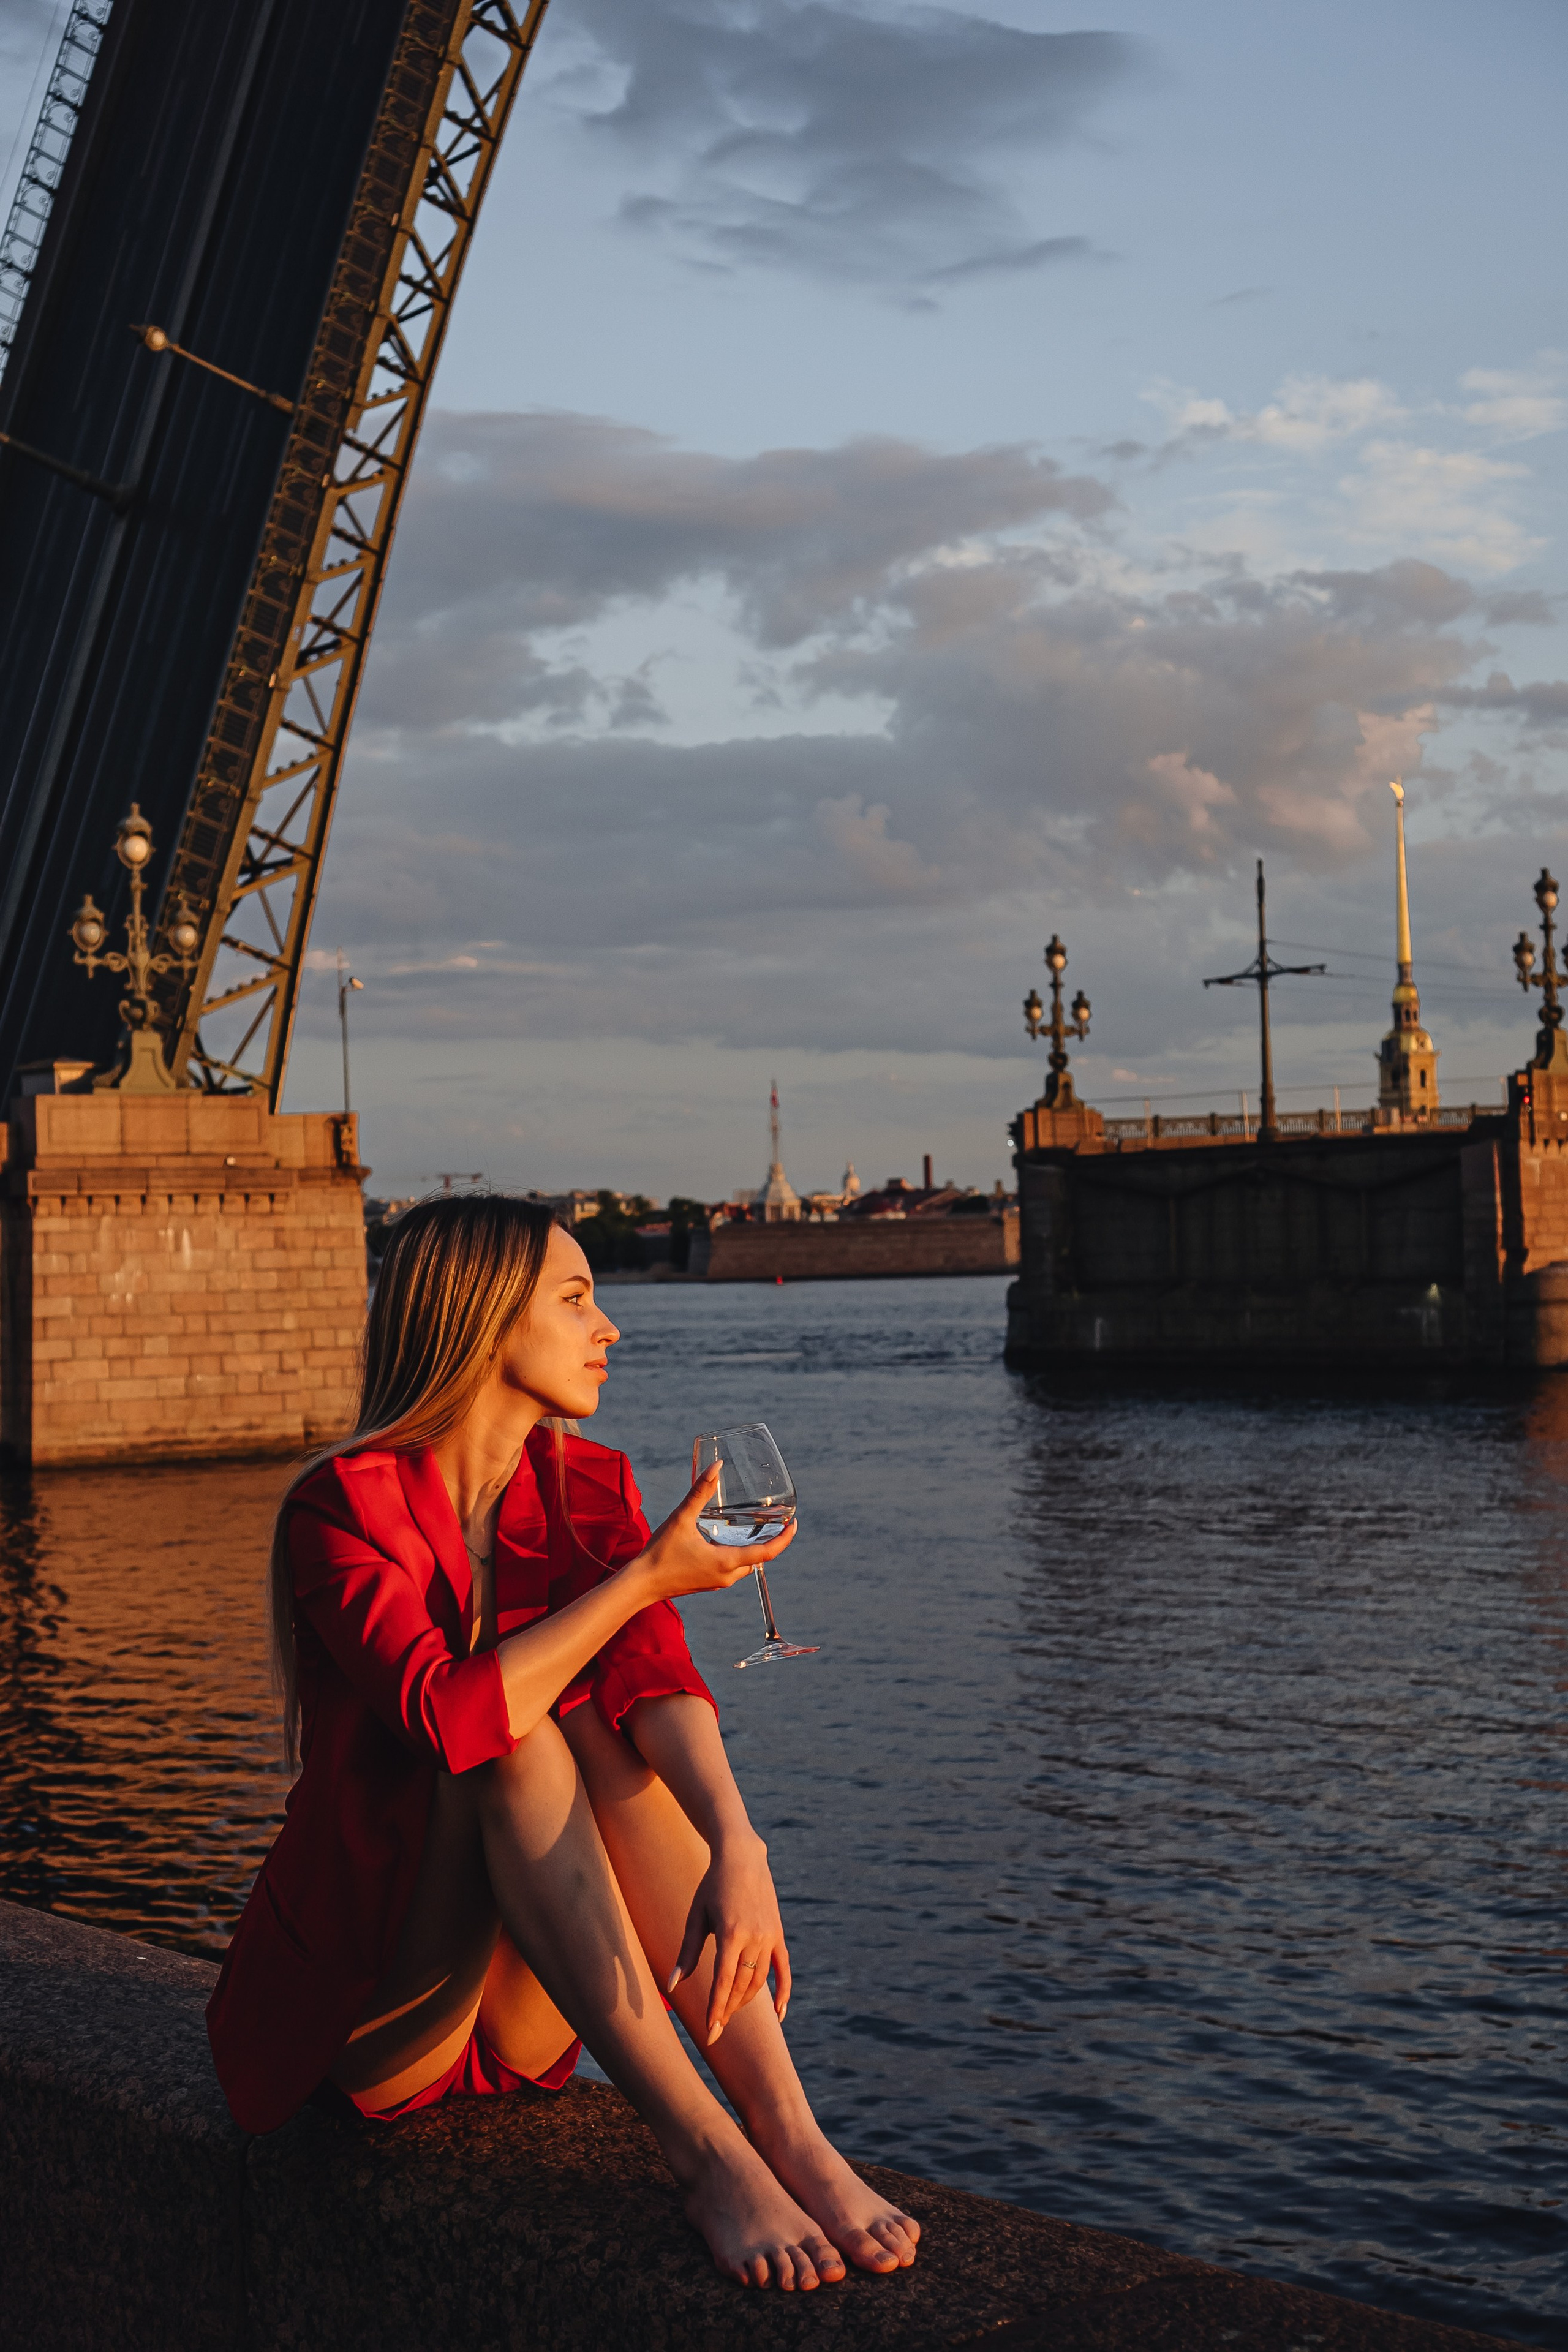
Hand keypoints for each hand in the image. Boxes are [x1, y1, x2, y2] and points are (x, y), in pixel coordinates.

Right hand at [631, 1464, 796, 1605]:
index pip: (768, 1553)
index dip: (785, 1538)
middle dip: (772, 1541)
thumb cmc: (660, 1553)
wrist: (641, 1584)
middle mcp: (727, 1576)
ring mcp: (717, 1582)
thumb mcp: (681, 1519)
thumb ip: (700, 1492)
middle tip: (778, 1521)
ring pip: (746, 1565)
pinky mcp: (708, 1584)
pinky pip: (733, 1569)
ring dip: (755, 1549)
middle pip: (759, 1559)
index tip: (794, 1524)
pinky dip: (740, 1555)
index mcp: (727, 1562)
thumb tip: (716, 1466)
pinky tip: (730, 1541)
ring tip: (758, 1529)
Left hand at [667, 1831, 791, 2043]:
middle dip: (728, 2010)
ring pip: (759, 1981)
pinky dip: (783, 1993)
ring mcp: (770, 1937)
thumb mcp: (696, 1916)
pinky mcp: (778, 1935)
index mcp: (731, 1934)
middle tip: (715, 2029)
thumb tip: (672, 1986)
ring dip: (744, 2000)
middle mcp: (755, 1938)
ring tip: (729, 2013)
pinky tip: (779, 2014)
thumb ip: (687, 1953)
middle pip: (741, 1985)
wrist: (743, 1857)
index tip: (710, 2032)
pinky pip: (784, 1970)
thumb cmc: (712, 1886)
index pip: (724, 1982)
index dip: (716, 2009)